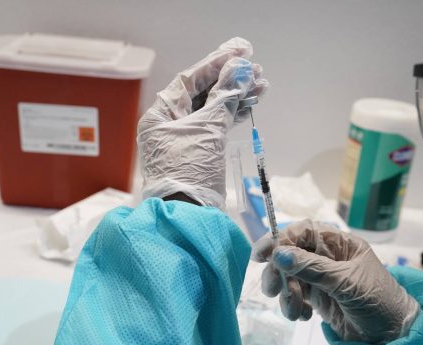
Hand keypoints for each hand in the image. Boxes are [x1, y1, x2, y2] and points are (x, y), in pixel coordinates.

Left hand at [138, 37, 268, 208]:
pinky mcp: (199, 152)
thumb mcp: (208, 130)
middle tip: (256, 70)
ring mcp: (185, 139)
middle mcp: (169, 124)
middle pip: (202, 93)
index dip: (216, 63)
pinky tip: (251, 104)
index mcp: (161, 115)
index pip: (189, 80)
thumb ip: (225, 97)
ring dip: (236, 96)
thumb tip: (240, 69)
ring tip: (261, 86)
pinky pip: (216, 125)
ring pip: (212, 109)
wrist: (189, 216)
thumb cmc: (190, 170)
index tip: (240, 51)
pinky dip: (233, 115)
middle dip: (230, 80)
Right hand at [252, 220, 419, 344]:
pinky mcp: (319, 298)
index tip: (262, 254)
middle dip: (279, 272)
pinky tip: (305, 316)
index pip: (304, 232)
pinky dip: (294, 306)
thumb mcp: (345, 282)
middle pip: (291, 254)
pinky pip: (295, 296)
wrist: (392, 336)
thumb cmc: (378, 301)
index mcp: (339, 244)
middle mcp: (328, 257)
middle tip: (273, 290)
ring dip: (287, 294)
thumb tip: (280, 254)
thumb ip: (312, 268)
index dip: (281, 239)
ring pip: (290, 277)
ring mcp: (322, 278)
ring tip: (296, 311)